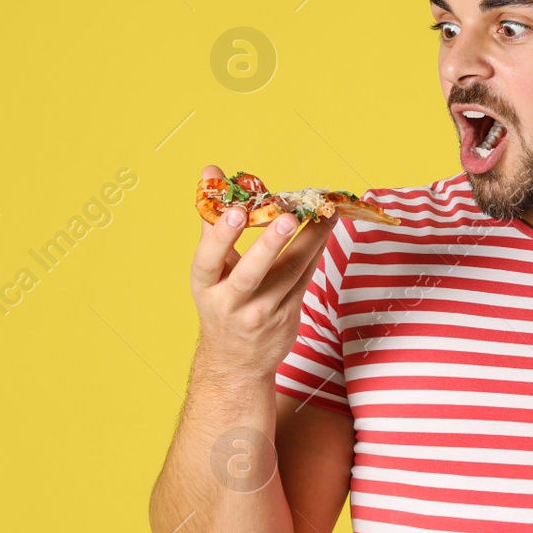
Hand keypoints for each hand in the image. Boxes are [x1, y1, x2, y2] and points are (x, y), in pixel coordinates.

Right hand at [190, 164, 336, 378]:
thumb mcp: (211, 268)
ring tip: (326, 213)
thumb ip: (213, 219)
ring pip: (290, 273)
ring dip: (310, 240)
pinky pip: (305, 279)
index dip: (222, 236)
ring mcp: (262, 314)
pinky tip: (326, 229)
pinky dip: (316, 252)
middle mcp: (231, 303)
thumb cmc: (221, 299)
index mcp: (206, 286)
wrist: (235, 360)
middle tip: (287, 216)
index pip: (209, 260)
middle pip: (251, 274)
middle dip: (269, 245)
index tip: (237, 211)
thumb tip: (210, 172)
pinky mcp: (287, 318)